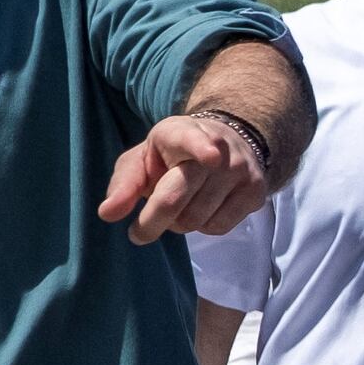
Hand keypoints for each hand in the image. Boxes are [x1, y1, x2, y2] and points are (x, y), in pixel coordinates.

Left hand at [101, 109, 276, 244]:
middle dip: (152, 221)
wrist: (223, 146)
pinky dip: (202, 227)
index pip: (192, 139)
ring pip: (196, 219)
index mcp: (181, 132)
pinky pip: (218, 227)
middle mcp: (217, 148)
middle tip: (138, 232)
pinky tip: (201, 209)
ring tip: (179, 206)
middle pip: (178, 197)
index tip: (210, 157)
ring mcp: (240, 170)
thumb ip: (123, 184)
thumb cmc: (171, 156)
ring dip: (177, 224)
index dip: (201, 148)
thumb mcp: (142, 161)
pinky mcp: (256, 191)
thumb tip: (107, 213)